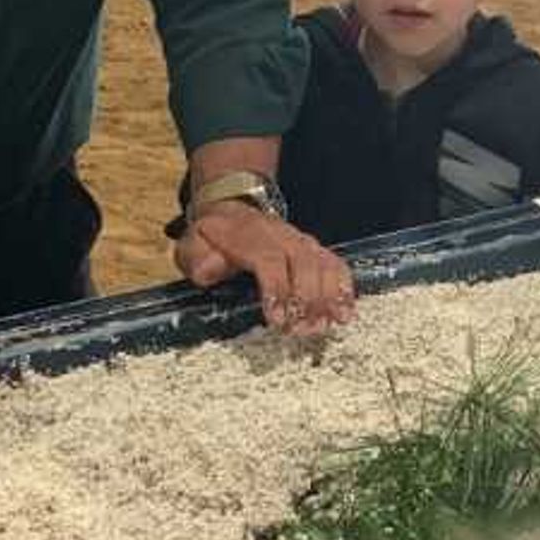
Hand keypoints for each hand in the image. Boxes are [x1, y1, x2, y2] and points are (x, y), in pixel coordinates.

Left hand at [180, 203, 354, 335]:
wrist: (234, 209)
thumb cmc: (214, 238)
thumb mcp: (194, 244)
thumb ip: (198, 259)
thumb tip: (212, 270)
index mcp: (250, 236)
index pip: (269, 260)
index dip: (277, 290)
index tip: (278, 320)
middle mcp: (282, 236)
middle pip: (303, 264)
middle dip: (305, 300)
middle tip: (302, 331)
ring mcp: (301, 241)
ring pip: (322, 265)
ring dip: (327, 297)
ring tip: (324, 326)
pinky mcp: (314, 249)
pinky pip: (335, 264)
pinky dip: (343, 287)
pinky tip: (346, 311)